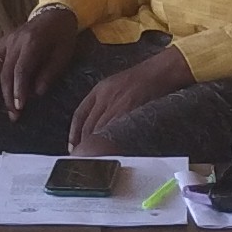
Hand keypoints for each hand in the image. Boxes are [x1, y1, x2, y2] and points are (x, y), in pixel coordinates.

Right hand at [0, 4, 87, 121]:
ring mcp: (4, 41)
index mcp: (32, 43)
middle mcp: (14, 41)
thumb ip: (50, 73)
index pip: (21, 70)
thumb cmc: (62, 36)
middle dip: (7, 96)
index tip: (19, 107)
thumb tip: (36, 93)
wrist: (55, 14)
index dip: (18, 89)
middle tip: (12, 115)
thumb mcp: (64, 54)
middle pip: (5, 72)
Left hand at [66, 41, 193, 152]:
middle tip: (82, 157)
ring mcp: (117, 103)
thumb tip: (93, 126)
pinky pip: (115, 130)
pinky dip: (110, 142)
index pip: (80, 114)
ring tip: (94, 159)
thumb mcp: (113, 85)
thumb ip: (101, 102)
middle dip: (83, 143)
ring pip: (100, 130)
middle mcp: (104, 96)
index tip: (73, 146)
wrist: (158, 72)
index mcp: (99, 90)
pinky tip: (110, 150)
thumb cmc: (138, 80)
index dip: (74, 133)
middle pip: (88, 125)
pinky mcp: (129, 110)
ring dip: (95, 146)